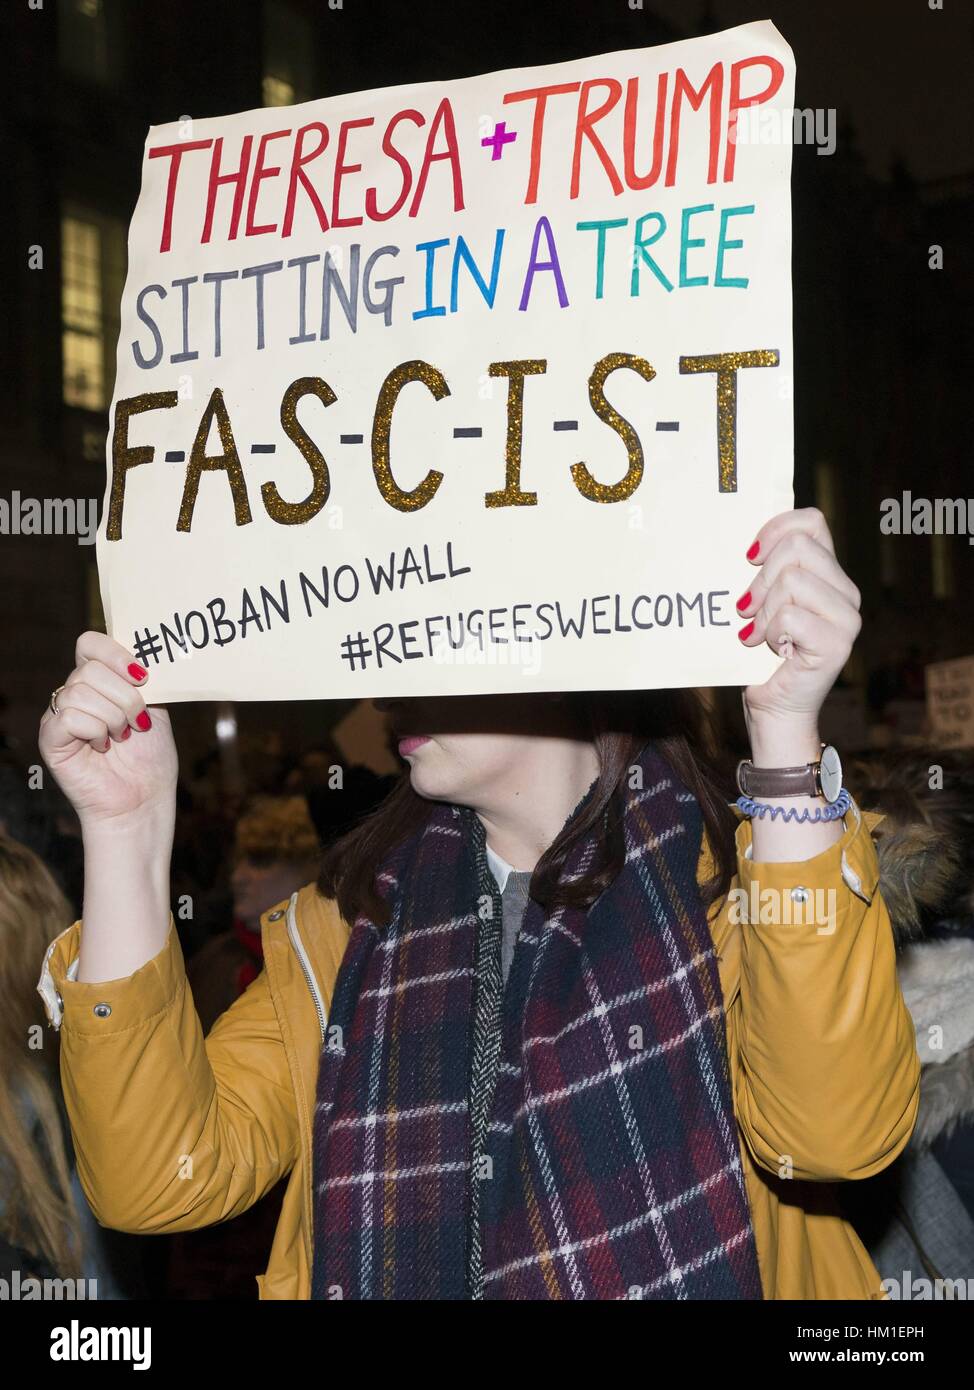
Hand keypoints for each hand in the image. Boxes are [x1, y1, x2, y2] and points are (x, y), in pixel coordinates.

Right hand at [38, 631, 177, 832]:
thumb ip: (145, 680)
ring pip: (81, 691)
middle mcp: (75, 693)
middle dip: (125, 696)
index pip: (90, 643)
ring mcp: (59, 716)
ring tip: (121, 737)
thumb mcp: (156, 708)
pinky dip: (95, 731)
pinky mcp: (51, 739)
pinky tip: (103, 746)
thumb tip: (144, 654)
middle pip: (90, 668)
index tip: (143, 677)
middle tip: (138, 722)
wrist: (142, 800)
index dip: (116, 653)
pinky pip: (69, 716)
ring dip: (113, 717)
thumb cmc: (150, 758)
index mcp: (99, 681)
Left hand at [735, 507, 860, 747]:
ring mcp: (846, 618)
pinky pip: (791, 616)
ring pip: (793, 580)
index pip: (811, 522)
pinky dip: (770, 631)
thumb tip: (741, 543)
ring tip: (757, 633)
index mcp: (829, 574)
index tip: (749, 556)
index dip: (776, 529)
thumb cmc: (760, 657)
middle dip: (761, 577)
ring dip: (764, 608)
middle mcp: (845, 592)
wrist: (773, 710)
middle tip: (746, 607)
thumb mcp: (761, 603)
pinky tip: (769, 647)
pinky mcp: (838, 644)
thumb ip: (764, 571)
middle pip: (798, 547)